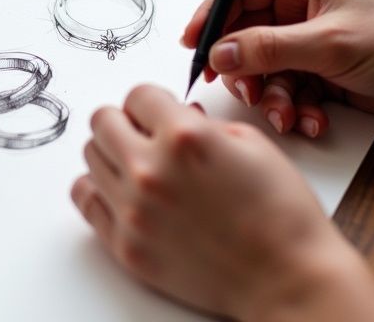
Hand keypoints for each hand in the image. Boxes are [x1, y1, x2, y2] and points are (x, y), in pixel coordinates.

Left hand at [71, 85, 373, 321]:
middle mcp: (150, 171)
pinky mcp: (124, 245)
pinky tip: (122, 191)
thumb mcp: (252, 144)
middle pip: (101, 122)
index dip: (152, 102)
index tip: (159, 112)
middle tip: (144, 135)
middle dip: (124, 122)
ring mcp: (133, 210)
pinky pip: (85, 200)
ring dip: (112, 154)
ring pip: (90, 158)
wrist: (287, 278)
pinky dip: (99, 189)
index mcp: (185, 138)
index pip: (137, 95)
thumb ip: (201, 122)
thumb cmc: (281, 214)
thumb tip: (176, 112)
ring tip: (140, 167)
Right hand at [182, 0, 373, 137]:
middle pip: (243, 34)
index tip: (192, 43)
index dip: (211, 15)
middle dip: (243, 68)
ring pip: (262, 68)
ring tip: (286, 113)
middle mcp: (300, 7)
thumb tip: (220, 52)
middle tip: (247, 90)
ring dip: (270, 96)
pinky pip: (286, 90)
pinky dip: (293, 108)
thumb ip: (268, 48)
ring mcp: (308, 40)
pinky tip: (310, 119)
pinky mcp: (318, 71)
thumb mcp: (329, 43)